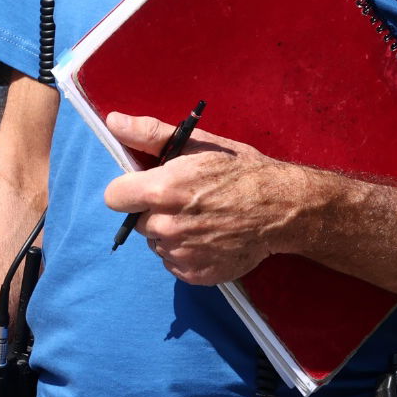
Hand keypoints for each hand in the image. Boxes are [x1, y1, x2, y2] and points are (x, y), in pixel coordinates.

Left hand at [102, 111, 313, 284]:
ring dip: (170, 232)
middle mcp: (167, 226)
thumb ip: (151, 134)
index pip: (115, 197)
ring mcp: (181, 253)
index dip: (129, 190)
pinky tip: (208, 237)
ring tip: (201, 219)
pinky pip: (173, 262)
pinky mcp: (194, 274)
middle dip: (154, 211)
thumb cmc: (241, 171)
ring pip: (157, 242)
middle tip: (186, 201)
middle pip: (138, 221)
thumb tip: (113, 122)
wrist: (282, 208)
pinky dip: (185, 252)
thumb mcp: (199, 144)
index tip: (147, 186)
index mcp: (163, 190)